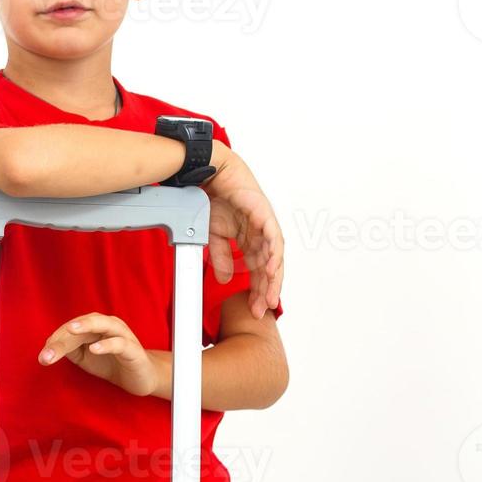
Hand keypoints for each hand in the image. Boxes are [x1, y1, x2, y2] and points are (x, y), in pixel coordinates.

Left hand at [39, 312, 160, 397]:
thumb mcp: (84, 357)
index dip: (55, 341)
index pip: (70, 330)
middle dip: (63, 338)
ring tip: (71, 329)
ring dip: (86, 325)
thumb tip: (51, 347)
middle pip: (81, 326)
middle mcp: (107, 325)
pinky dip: (106, 344)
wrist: (140, 377)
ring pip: (103, 324)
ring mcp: (121, 335)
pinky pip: (119, 343)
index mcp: (93, 326)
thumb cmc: (110, 363)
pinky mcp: (133, 349)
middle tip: (47, 352)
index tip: (43, 355)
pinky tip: (94, 349)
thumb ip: (69, 349)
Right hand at [204, 142, 283, 317]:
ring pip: (274, 255)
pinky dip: (274, 253)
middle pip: (268, 267)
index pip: (256, 269)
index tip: (253, 308)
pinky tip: (272, 268)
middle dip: (266, 289)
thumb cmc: (211, 197)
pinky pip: (273, 237)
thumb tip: (224, 279)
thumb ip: (221, 257)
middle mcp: (259, 234)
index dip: (255, 289)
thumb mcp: (212, 235)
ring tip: (269, 294)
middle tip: (262, 308)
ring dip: (273, 276)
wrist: (207, 173)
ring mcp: (264, 223)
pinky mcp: (264, 213)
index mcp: (248, 239)